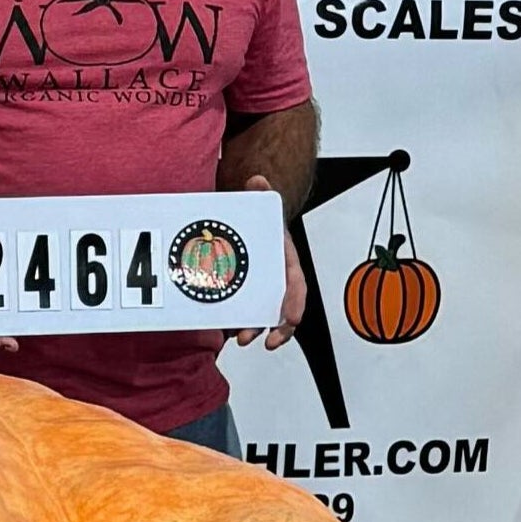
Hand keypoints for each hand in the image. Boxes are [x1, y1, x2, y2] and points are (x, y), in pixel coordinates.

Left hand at [229, 172, 308, 345]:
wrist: (243, 229)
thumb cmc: (256, 223)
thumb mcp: (257, 206)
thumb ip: (258, 193)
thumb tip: (257, 181)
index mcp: (285, 262)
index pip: (296, 285)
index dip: (296, 302)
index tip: (293, 317)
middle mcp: (275, 280)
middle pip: (282, 309)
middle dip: (278, 329)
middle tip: (266, 340)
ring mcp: (259, 291)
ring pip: (263, 316)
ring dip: (255, 330)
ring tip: (242, 339)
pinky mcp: (241, 296)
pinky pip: (242, 313)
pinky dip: (236, 324)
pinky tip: (224, 332)